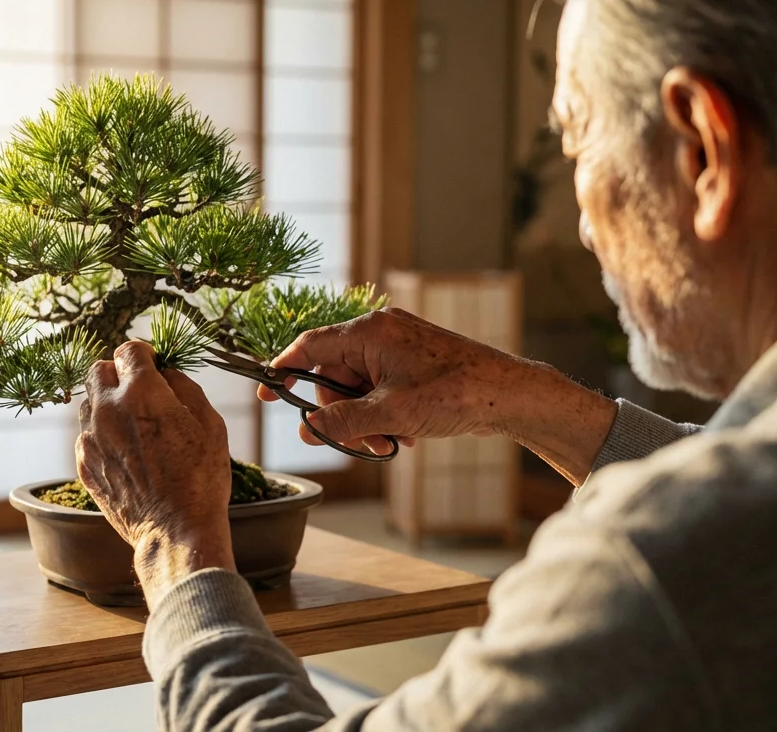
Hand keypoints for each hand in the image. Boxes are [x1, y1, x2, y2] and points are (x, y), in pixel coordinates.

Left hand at [77, 341, 235, 607]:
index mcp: (141, 393)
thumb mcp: (210, 423)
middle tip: (140, 391)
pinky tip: (127, 453)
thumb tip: (166, 374)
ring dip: (107, 404)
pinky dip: (103, 435)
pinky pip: (87, 436)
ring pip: (88, 403)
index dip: (144, 354)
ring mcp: (91, 439)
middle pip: (97, 369)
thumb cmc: (200, 478)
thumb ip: (184, 387)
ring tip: (134, 426)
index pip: (128, 350)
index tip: (153, 365)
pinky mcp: (85, 465)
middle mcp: (108, 410)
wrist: (176, 531)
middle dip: (118, 373)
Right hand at [264, 308, 618, 484]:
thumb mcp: (391, 414)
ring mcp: (398, 349)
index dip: (283, 370)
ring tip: (390, 443)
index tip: (266, 394)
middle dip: (341, 414)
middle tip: (358, 443)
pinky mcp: (413, 366)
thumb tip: (306, 431)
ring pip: (357, 390)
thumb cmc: (455, 394)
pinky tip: (404, 437)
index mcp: (370, 332)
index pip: (310, 346)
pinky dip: (384, 416)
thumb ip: (343, 422)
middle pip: (333, 376)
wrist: (510, 395)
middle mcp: (381, 333)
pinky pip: (380, 391)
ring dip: (365, 421)